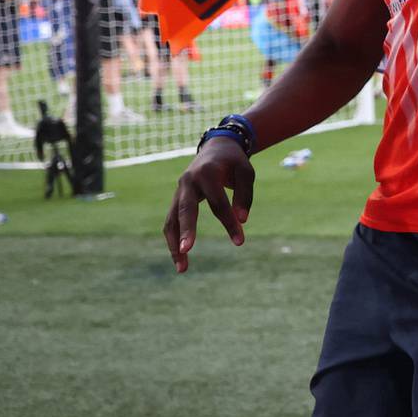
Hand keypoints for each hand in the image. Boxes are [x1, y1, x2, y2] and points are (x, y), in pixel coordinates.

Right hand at [163, 136, 255, 272]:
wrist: (216, 147)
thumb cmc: (234, 162)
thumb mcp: (246, 171)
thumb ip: (245, 195)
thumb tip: (242, 221)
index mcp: (206, 173)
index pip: (217, 202)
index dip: (229, 222)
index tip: (240, 241)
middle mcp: (187, 182)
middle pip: (185, 209)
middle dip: (186, 230)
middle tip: (187, 250)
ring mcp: (179, 191)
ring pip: (171, 220)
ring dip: (174, 243)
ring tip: (182, 268)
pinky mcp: (177, 200)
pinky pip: (171, 222)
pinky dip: (174, 240)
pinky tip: (180, 258)